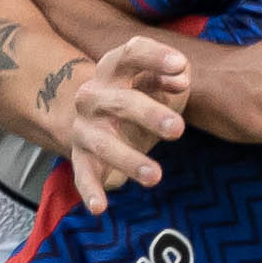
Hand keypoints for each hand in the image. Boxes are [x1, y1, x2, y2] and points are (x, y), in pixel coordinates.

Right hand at [40, 31, 194, 213]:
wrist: (92, 114)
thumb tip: (181, 78)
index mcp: (114, 68)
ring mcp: (84, 127)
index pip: (131, 54)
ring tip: (155, 176)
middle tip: (178, 129)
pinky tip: (100, 208)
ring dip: (128, 159)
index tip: (180, 66)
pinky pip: (83, 174)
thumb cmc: (139, 93)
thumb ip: (172, 76)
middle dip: (149, 115)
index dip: (154, 57)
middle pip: (121, 102)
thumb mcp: (157, 80)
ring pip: (103, 143)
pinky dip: (90, 191)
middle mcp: (93, 95)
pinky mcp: (80, 156)